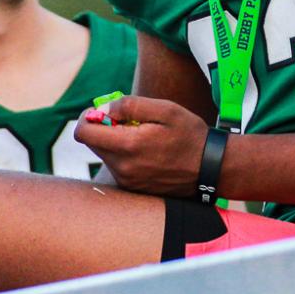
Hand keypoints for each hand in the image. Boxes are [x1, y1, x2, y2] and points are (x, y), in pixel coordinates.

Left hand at [74, 95, 208, 197]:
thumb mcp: (165, 109)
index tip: (104, 110)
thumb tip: (103, 109)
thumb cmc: (190, 134)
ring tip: (143, 135)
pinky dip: (124, 154)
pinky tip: (147, 150)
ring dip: (115, 141)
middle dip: (103, 127)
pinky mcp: (132, 187)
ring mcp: (127, 180)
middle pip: (92, 143)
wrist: (211, 168)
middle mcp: (122, 167)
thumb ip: (130, 106)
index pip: (83, 133)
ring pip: (105, 154)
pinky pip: (117, 166)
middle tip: (128, 119)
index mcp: (128, 146)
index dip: (88, 117)